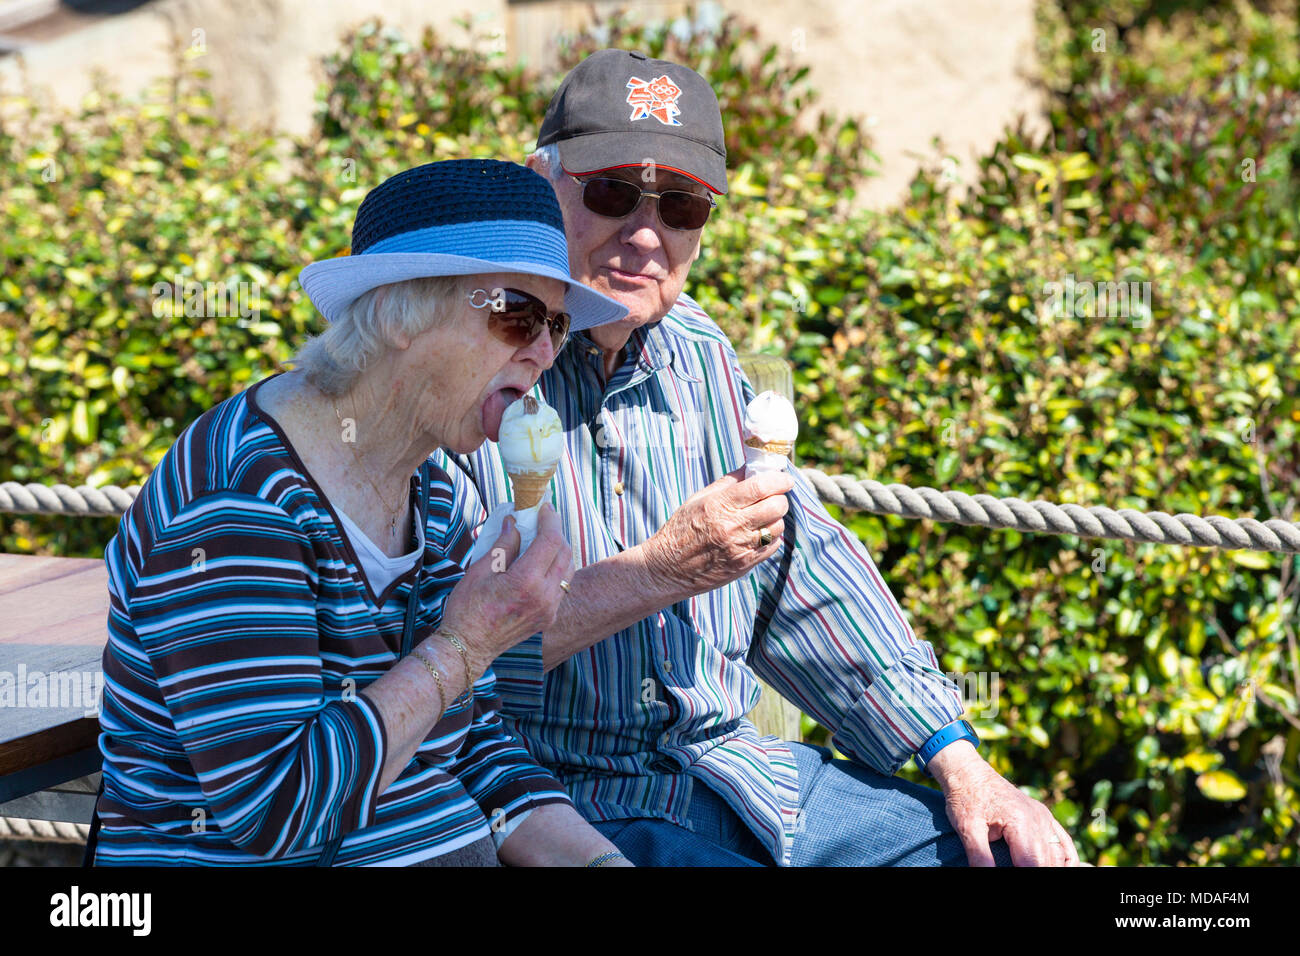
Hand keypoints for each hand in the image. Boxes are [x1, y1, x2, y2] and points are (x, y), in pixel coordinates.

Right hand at [440, 503, 574, 676]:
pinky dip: (557, 570)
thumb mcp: (479, 570)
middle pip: (564, 553)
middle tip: (543, 520)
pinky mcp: (548, 618)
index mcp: (526, 581)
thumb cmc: (468, 608)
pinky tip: (541, 564)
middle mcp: (544, 596)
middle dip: (556, 532)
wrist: (468, 647)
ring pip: (568, 570)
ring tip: (543, 540)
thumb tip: (515, 523)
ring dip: (560, 551)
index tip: (544, 508)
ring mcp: (549, 609)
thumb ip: (503, 545)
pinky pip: (562, 587)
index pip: (550, 541)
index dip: (550, 520)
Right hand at [641, 465, 793, 596]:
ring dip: (776, 519)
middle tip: (775, 496)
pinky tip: (758, 533)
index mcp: (719, 505)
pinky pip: (772, 546)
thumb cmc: (681, 529)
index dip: (780, 479)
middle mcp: (732, 526)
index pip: (761, 487)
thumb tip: (752, 467)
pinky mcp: (744, 565)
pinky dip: (771, 537)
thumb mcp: (698, 499)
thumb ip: (728, 482)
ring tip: (764, 516)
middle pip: (776, 506)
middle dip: (781, 498)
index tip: (784, 478)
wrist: (667, 568)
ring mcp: (740, 548)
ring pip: (777, 527)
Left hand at [928, 742, 1079, 866]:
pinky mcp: (1043, 816)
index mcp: (1021, 823)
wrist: (968, 771)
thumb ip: (980, 858)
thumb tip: (985, 876)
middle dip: (1036, 871)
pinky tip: (1062, 867)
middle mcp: (1038, 820)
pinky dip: (1066, 859)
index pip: (1032, 865)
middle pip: (1046, 862)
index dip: (1025, 875)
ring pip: (1059, 854)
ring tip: (1032, 869)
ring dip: (1049, 866)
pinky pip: (1063, 841)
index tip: (1009, 871)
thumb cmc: (966, 798)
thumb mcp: (967, 829)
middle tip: (1016, 867)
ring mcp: (1043, 817)